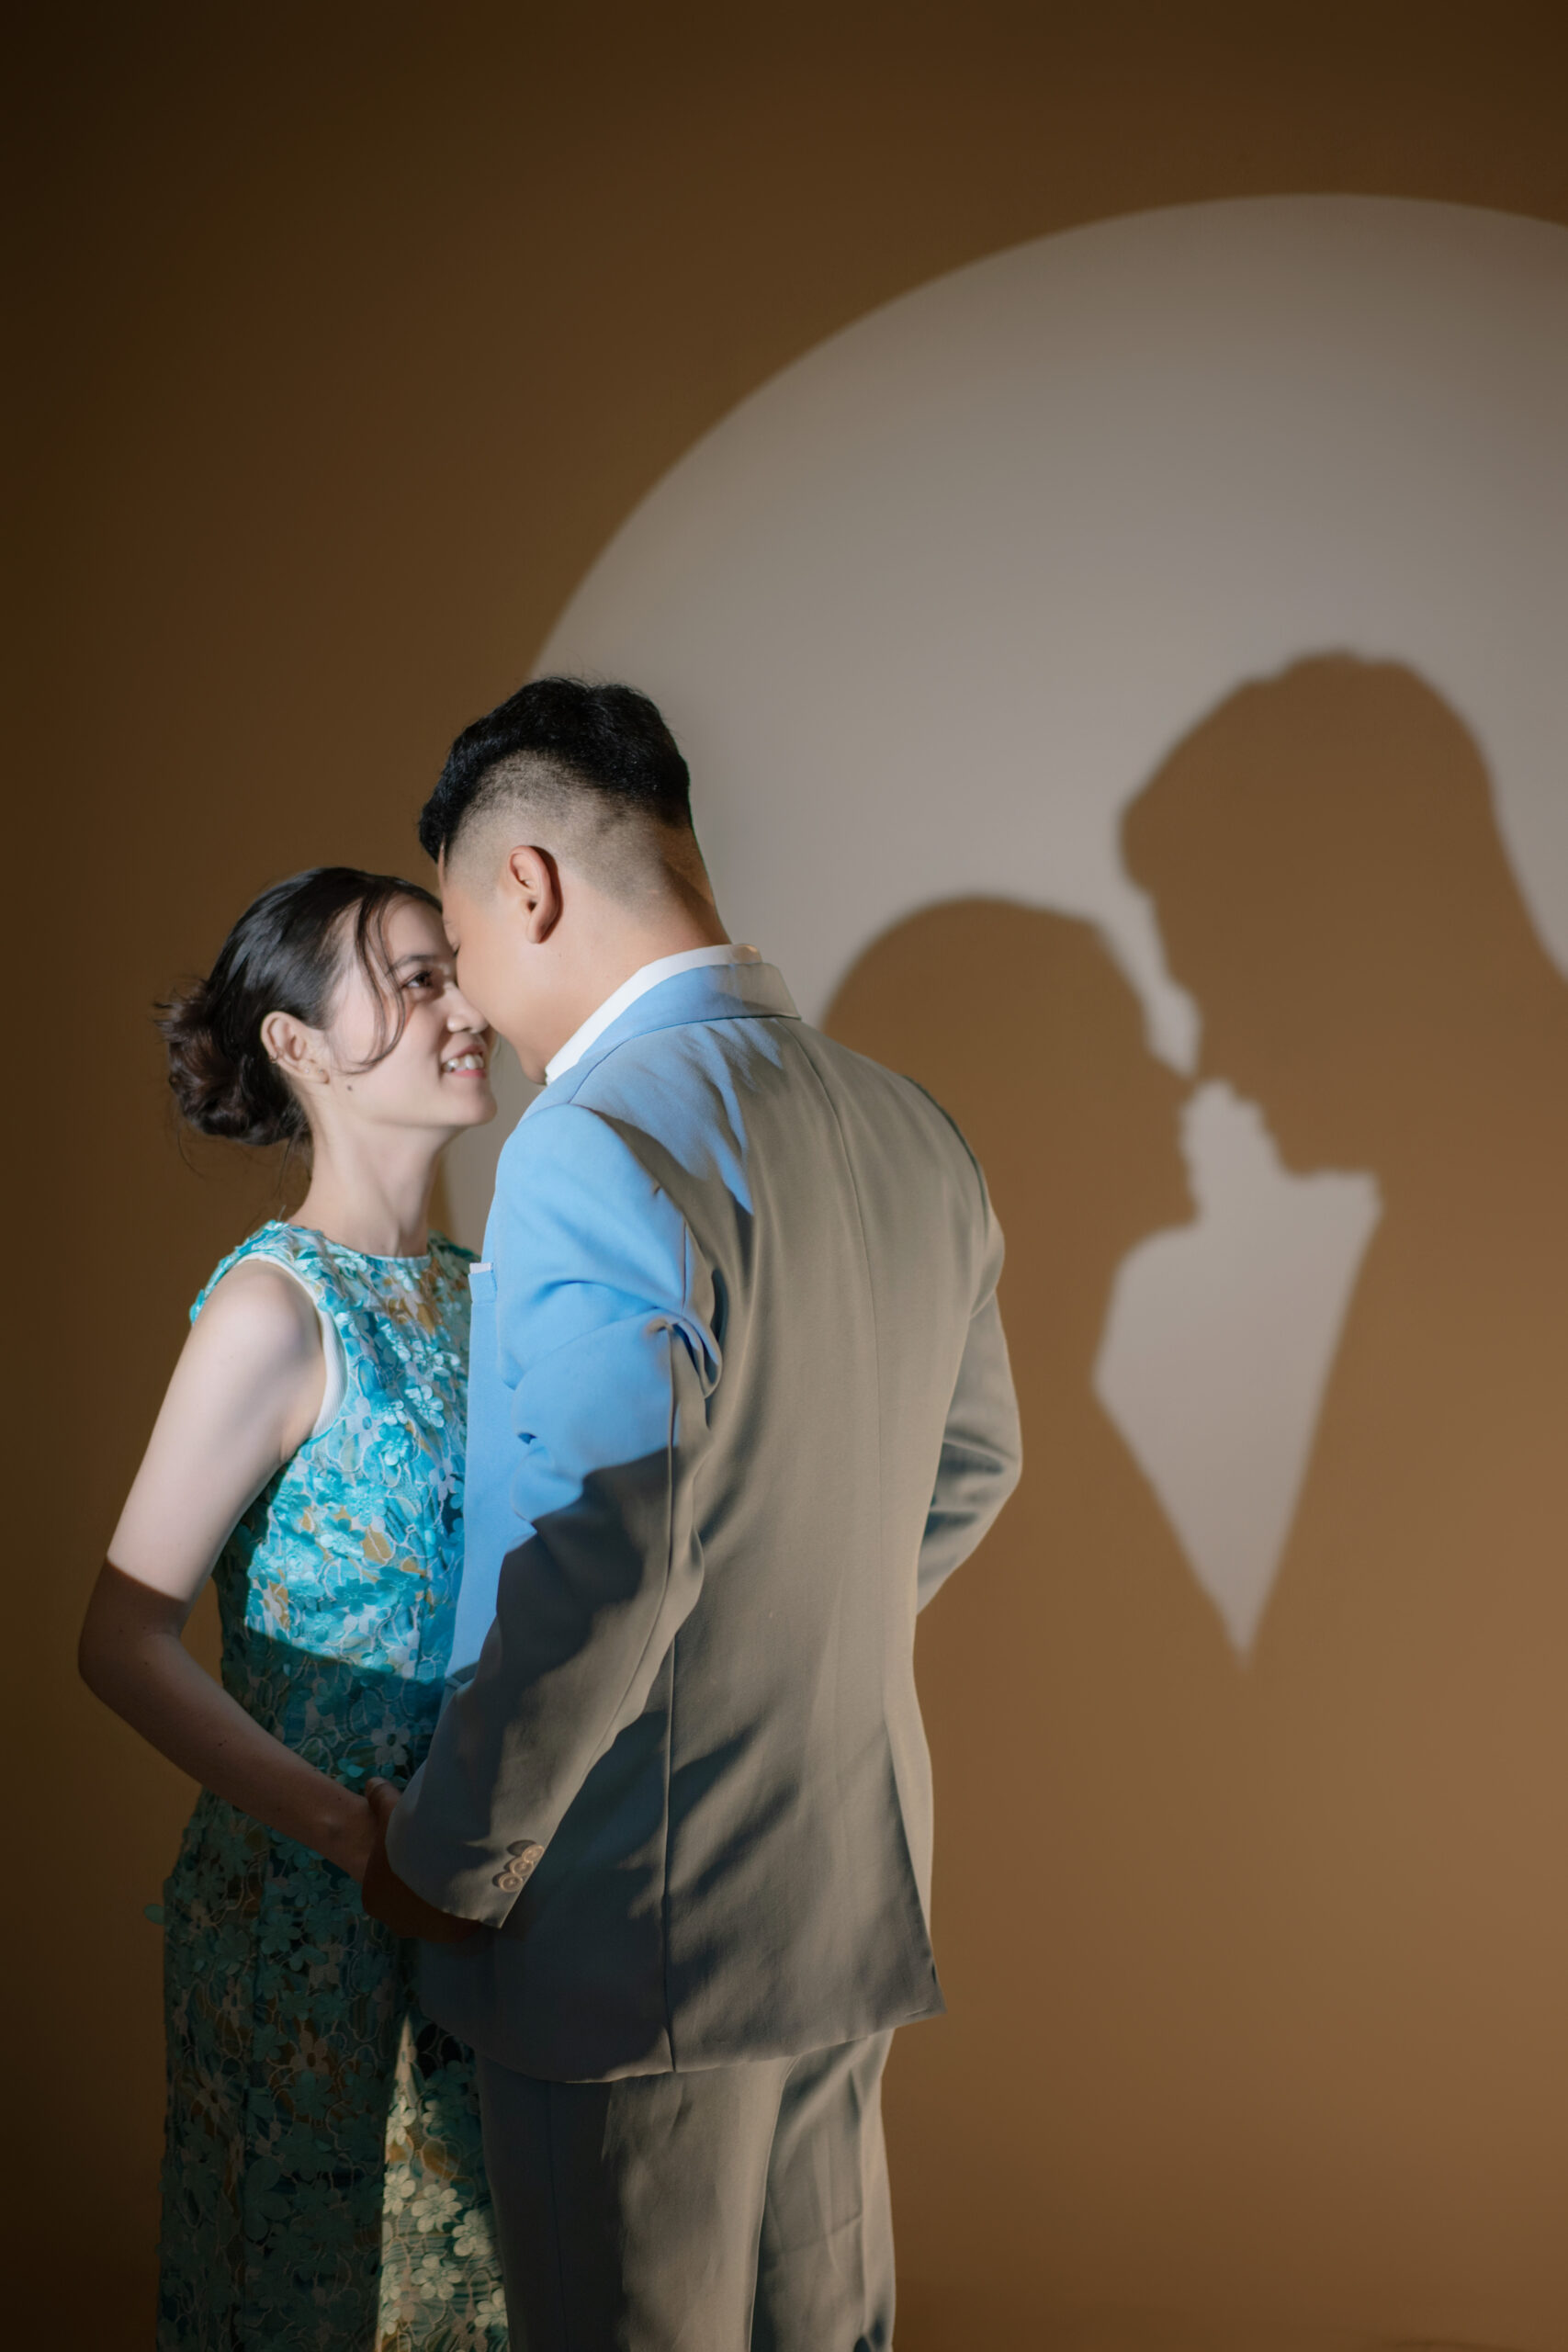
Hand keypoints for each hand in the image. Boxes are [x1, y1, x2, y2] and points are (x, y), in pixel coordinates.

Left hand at [360, 1778, 481, 1943]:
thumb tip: (371, 1781)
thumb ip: (379, 1798)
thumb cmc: (410, 1838)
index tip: (420, 1850)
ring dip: (446, 1898)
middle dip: (423, 1886)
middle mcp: (395, 1922)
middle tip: (442, 1858)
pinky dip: (469, 1905)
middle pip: (410, 1903)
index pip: (385, 1886)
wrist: (445, 1861)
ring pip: (436, 1914)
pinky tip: (476, 1881)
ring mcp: (426, 1932)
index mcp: (374, 1898)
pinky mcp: (454, 1934)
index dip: (403, 1867)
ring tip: (462, 1868)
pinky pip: (462, 1920)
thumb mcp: (391, 1812)